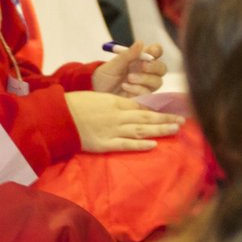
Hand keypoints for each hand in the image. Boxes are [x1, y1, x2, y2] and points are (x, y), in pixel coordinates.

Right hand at [65, 91, 182, 152]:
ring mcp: (112, 130)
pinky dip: (140, 145)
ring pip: (141, 130)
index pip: (142, 105)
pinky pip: (126, 145)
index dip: (158, 107)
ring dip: (159, 130)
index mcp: (115, 102)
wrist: (59, 117)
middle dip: (165, 118)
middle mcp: (118, 115)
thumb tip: (131, 105)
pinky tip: (153, 145)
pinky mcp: (105, 144)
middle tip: (183, 120)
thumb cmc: (75, 104)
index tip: (172, 108)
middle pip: (146, 117)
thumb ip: (116, 102)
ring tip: (175, 130)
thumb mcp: (98, 97)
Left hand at [91, 41, 166, 96]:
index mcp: (140, 59)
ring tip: (129, 78)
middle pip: (162, 68)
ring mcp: (145, 85)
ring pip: (157, 82)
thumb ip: (128, 54)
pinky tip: (125, 87)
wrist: (97, 92)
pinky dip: (137, 89)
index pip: (156, 52)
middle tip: (143, 66)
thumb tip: (140, 42)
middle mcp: (146, 72)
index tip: (152, 52)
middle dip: (154, 66)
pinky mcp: (143, 98)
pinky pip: (148, 94)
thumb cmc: (106, 76)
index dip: (157, 51)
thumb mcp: (114, 64)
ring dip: (144, 79)